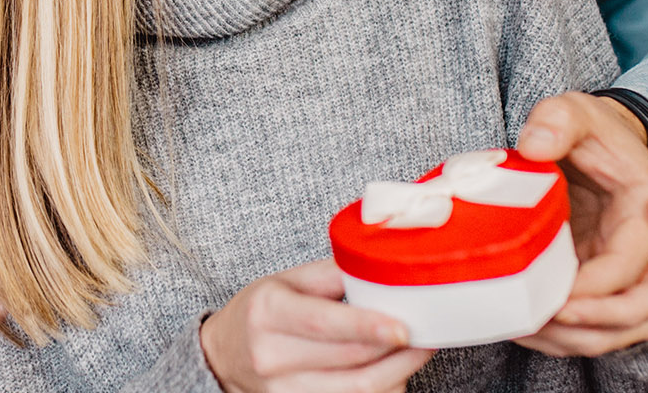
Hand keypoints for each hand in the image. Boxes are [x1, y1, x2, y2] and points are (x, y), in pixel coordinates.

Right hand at [200, 260, 433, 392]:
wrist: (221, 356)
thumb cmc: (258, 313)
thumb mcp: (284, 282)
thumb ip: (331, 274)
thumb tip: (382, 267)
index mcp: (268, 312)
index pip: (323, 322)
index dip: (367, 326)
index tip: (403, 328)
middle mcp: (271, 355)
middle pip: (348, 358)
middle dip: (395, 348)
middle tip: (426, 331)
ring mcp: (282, 391)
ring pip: (355, 389)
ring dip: (396, 372)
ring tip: (419, 351)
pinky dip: (380, 390)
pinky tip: (394, 374)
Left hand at [511, 92, 647, 356]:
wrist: (594, 146)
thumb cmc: (589, 131)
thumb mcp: (575, 111)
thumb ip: (558, 119)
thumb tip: (534, 146)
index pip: (636, 261)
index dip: (602, 285)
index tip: (563, 295)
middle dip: (597, 323)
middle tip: (544, 317)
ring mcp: (635, 276)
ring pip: (623, 329)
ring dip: (577, 338)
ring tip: (526, 328)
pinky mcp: (608, 289)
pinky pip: (597, 329)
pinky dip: (564, 338)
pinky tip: (523, 329)